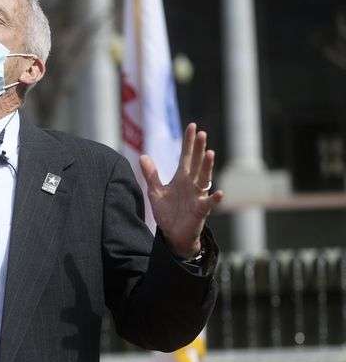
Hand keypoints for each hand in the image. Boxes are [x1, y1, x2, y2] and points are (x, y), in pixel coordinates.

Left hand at [139, 123, 223, 258]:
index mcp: (181, 178)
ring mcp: (198, 196)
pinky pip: (209, 203)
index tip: (192, 126)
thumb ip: (151, 174)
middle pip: (197, 163)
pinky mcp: (201, 210)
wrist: (173, 234)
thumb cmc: (167, 212)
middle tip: (202, 133)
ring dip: (208, 166)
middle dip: (199, 149)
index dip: (189, 142)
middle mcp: (192, 184)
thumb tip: (143, 156)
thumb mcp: (155, 192)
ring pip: (204, 178)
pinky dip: (214, 198)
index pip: (186, 156)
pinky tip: (219, 192)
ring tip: (210, 153)